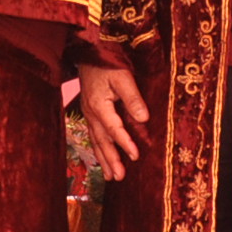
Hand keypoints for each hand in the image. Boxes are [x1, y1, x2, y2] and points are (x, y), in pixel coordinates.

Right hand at [78, 63, 148, 179]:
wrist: (88, 54)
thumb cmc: (106, 64)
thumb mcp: (123, 77)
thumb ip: (133, 98)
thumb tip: (144, 118)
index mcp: (99, 105)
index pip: (114, 129)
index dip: (125, 143)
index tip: (135, 157)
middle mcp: (91, 113)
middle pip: (102, 141)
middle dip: (110, 160)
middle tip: (118, 178)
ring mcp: (89, 114)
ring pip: (96, 141)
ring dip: (103, 159)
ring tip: (110, 177)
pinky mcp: (90, 112)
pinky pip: (93, 135)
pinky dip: (98, 149)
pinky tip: (102, 158)